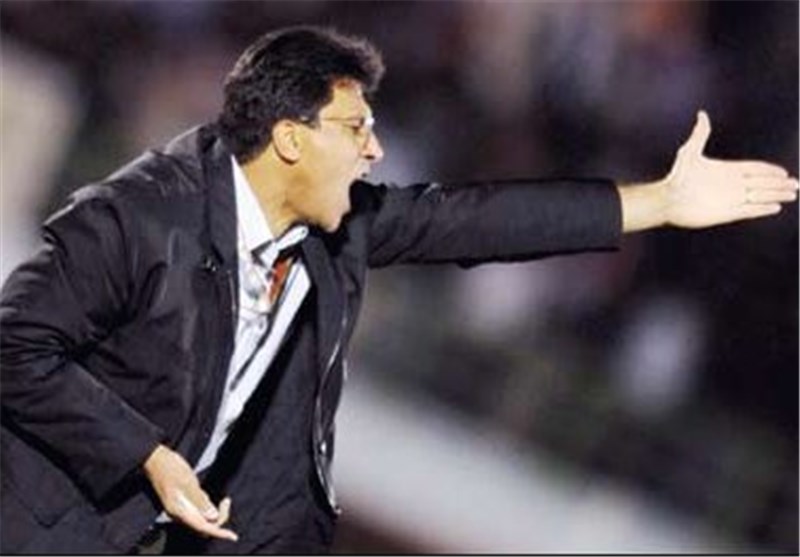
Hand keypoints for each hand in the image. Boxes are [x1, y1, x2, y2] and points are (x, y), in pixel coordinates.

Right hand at [143, 444, 237, 541]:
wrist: (156, 459)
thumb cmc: (169, 468)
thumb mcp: (187, 483)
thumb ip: (199, 500)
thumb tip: (212, 516)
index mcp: (180, 511)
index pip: (203, 527)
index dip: (219, 532)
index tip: (232, 535)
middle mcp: (180, 513)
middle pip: (204, 526)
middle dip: (218, 519)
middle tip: (226, 502)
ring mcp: (181, 508)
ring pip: (203, 519)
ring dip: (215, 512)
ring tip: (224, 499)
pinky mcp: (183, 501)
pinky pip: (199, 510)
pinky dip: (208, 506)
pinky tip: (209, 494)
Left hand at [663, 110, 797, 227]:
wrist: (669, 200)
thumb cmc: (677, 177)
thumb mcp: (689, 152)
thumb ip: (700, 134)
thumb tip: (702, 114)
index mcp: (726, 170)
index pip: (754, 169)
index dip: (769, 171)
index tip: (784, 172)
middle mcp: (731, 185)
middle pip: (762, 183)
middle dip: (780, 184)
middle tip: (797, 185)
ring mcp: (730, 199)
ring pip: (760, 196)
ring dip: (777, 195)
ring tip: (792, 195)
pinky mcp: (728, 213)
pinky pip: (750, 210)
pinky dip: (763, 209)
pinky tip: (776, 207)